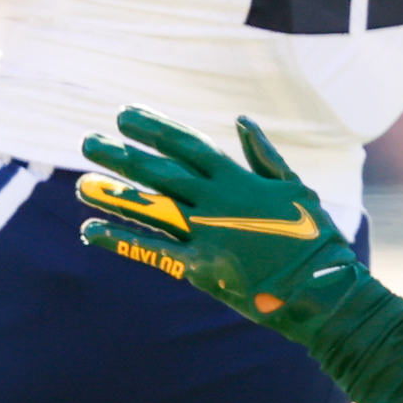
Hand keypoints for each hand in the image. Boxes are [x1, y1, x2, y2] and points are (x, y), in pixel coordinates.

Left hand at [76, 113, 364, 342]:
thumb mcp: (294, 187)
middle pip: (159, 172)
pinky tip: (91, 230)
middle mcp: (216, 201)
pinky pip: (152, 250)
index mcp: (237, 179)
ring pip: (150, 207)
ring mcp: (206, 233)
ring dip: (113, 194)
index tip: (124, 114)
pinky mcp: (200, 266)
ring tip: (82, 184)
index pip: (186, 144)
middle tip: (88, 142)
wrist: (321, 288)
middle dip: (122, 154)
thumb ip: (264, 156)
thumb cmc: (314, 237)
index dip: (153, 127)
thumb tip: (242, 120)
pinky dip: (120, 238)